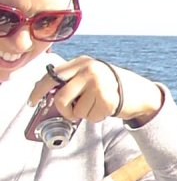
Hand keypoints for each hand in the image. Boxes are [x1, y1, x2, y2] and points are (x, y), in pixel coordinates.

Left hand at [29, 57, 163, 125]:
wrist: (140, 92)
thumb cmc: (110, 86)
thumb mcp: (90, 75)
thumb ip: (71, 81)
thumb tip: (46, 96)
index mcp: (81, 62)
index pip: (51, 76)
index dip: (38, 90)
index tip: (32, 102)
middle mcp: (89, 70)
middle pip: (61, 97)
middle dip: (64, 110)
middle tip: (71, 113)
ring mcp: (99, 84)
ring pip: (76, 111)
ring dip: (84, 115)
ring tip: (96, 106)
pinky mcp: (108, 99)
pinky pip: (91, 117)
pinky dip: (96, 118)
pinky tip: (105, 109)